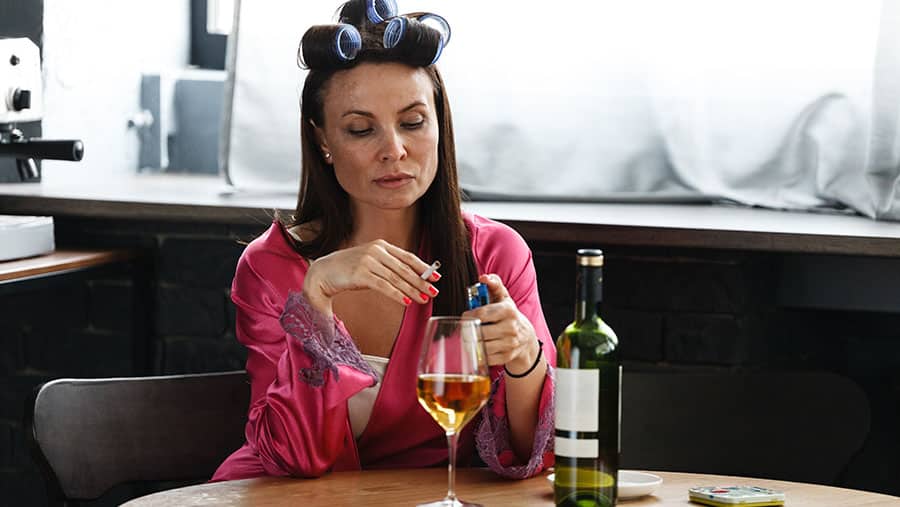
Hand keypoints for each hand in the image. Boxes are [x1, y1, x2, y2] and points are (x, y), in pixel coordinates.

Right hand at [302, 240, 440, 315]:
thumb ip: (389, 268)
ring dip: (412, 290)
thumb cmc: (348, 270)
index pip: (407, 257)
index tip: (437, 276)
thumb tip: (412, 280)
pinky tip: (406, 302)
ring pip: (397, 278)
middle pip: (405, 269)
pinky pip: (384, 286)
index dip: (424, 267)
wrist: (322, 272)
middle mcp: (376, 250)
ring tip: (424, 299)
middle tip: (435, 291)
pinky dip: (397, 295)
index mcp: (381, 245)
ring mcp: (368, 261)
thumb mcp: (371, 264)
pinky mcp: (361, 274)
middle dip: (422, 282)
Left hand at [462, 273, 539, 370]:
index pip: (481, 314)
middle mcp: (510, 328)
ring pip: (481, 346)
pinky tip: (480, 347)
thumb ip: (494, 284)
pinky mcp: (506, 357)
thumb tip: (483, 278)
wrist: (525, 337)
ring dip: (472, 342)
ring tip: (471, 337)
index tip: (464, 317)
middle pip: (479, 331)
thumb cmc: (508, 315)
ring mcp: (509, 344)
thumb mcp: (503, 297)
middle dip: (469, 330)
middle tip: (465, 329)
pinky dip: (479, 353)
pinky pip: (485, 357)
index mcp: (508, 311)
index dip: (468, 316)